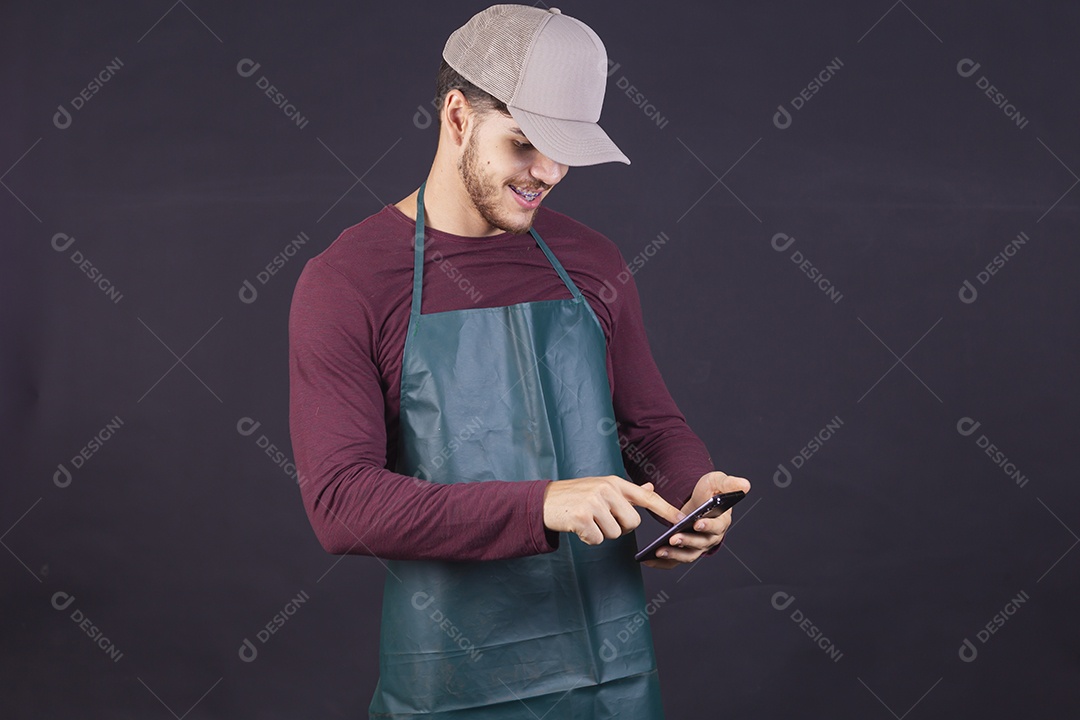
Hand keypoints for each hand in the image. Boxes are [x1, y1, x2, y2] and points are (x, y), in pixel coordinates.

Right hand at [543, 476, 682, 545]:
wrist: (543, 501)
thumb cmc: (575, 495)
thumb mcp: (601, 487)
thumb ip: (627, 492)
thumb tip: (649, 488)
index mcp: (613, 482)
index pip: (645, 497)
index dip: (664, 508)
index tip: (679, 519)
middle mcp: (606, 490)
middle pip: (632, 523)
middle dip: (620, 527)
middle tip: (602, 520)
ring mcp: (593, 503)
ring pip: (615, 533)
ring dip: (602, 533)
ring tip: (588, 521)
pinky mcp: (581, 517)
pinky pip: (598, 540)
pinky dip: (589, 539)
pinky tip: (579, 528)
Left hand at [643, 470, 750, 568]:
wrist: (698, 498)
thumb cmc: (710, 490)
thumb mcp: (718, 481)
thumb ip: (729, 483)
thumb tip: (744, 485)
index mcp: (721, 521)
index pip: (717, 527)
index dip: (707, 526)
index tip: (697, 523)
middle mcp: (711, 537)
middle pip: (701, 544)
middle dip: (687, 541)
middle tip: (673, 538)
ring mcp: (698, 545)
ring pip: (688, 555)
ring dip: (674, 555)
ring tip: (659, 551)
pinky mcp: (685, 549)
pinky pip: (675, 560)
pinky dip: (663, 562)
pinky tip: (648, 559)